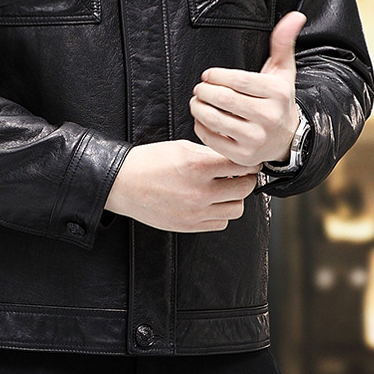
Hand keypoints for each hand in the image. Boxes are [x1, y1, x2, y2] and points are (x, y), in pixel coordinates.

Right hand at [103, 139, 257, 231]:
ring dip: (235, 197)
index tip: (249, 160)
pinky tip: (212, 202)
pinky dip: (221, 213)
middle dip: (246, 178)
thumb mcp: (181, 147)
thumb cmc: (149, 162)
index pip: (240, 164)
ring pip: (236, 209)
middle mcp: (199, 191)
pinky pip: (221, 223)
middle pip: (244, 188)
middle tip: (242, 174)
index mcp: (197, 165)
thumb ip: (209, 153)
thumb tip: (233, 158)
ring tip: (226, 189)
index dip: (248, 161)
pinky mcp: (190, 226)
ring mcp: (196, 211)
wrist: (123, 184)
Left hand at [189, 11, 306, 167]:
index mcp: (277, 94)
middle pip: (225, 100)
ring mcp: (256, 140)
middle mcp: (269, 118)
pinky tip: (202, 118)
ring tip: (197, 100)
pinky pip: (212, 139)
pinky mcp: (243, 156)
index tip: (207, 75)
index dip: (217, 76)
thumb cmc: (278, 99)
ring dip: (198, 107)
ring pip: (216, 120)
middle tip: (199, 87)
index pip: (239, 81)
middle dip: (205, 91)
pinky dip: (201, 127)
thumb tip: (296, 15)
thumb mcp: (283, 71)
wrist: (287, 139)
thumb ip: (283, 42)